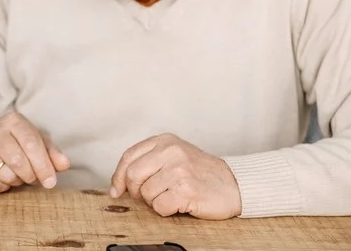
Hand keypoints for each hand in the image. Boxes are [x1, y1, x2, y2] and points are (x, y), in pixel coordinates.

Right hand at [0, 111, 70, 193]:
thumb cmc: (19, 144)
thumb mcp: (38, 143)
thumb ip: (53, 154)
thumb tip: (64, 165)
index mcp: (14, 120)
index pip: (32, 144)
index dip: (44, 166)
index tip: (51, 182)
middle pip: (18, 161)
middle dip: (30, 176)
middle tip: (33, 178)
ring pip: (6, 175)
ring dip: (16, 181)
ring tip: (16, 174)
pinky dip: (2, 187)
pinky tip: (1, 176)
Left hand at [109, 133, 241, 219]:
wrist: (234, 184)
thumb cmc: (201, 173)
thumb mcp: (175, 156)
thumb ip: (149, 161)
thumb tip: (118, 184)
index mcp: (165, 141)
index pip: (129, 157)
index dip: (118, 176)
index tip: (117, 190)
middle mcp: (171, 152)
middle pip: (132, 175)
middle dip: (136, 191)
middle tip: (149, 196)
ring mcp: (179, 170)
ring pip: (145, 194)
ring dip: (155, 202)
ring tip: (172, 196)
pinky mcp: (186, 190)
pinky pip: (159, 207)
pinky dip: (166, 210)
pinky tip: (180, 203)